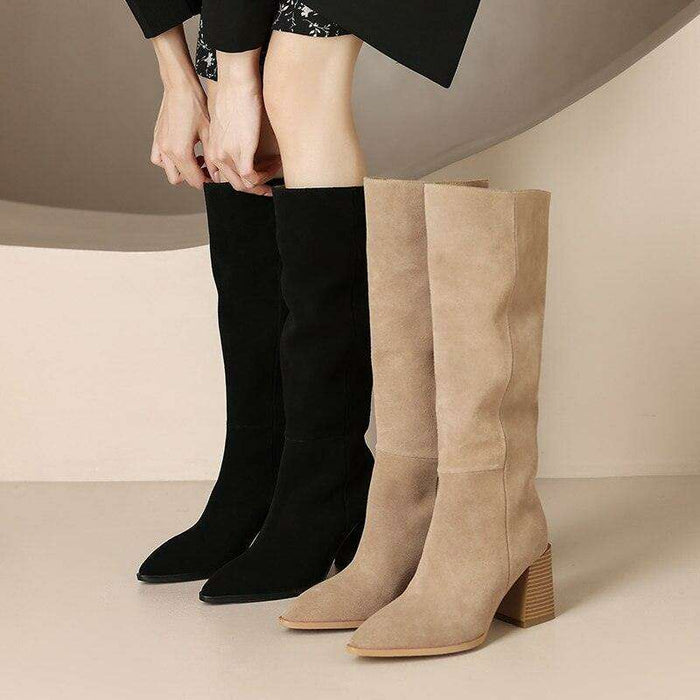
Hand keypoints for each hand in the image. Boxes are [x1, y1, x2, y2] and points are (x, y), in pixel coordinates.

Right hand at [151, 84, 210, 188]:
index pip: (194, 180)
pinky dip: (168, 162)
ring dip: (181, 170)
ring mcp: (159, 145)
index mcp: (181, 152)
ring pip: (169, 171)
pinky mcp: (156, 138)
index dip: (206, 182)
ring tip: (195, 159)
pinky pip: (158, 159)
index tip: (214, 178)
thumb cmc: (195, 105)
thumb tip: (216, 175)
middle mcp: (167, 151)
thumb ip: (212, 159)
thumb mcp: (209, 134)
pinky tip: (180, 152)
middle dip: (193, 178)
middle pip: (179, 179)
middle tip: (205, 169)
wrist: (179, 86)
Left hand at [206, 50, 281, 195]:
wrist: (235, 80)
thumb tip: (241, 140)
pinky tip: (275, 166)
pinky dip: (266, 175)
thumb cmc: (232, 92)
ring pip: (245, 184)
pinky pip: (252, 178)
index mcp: (212, 147)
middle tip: (269, 181)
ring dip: (262, 181)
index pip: (225, 177)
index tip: (255, 176)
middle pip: (236, 184)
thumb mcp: (224, 119)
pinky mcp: (242, 153)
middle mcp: (217, 155)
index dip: (241, 179)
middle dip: (254, 185)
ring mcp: (228, 155)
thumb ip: (228, 136)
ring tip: (275, 169)